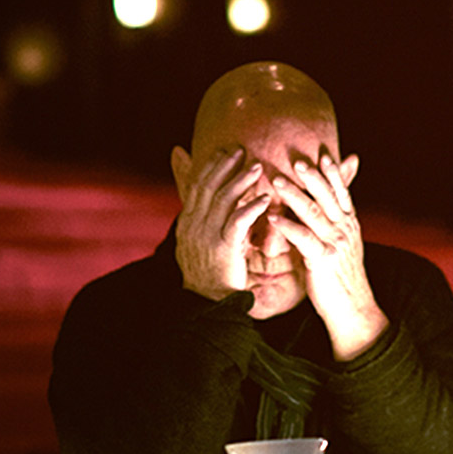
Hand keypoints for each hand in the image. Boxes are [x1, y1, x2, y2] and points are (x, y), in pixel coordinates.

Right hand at [174, 147, 271, 301]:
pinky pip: (237, 222)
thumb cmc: (210, 272)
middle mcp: (192, 227)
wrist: (210, 304)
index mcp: (187, 223)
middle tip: (241, 149)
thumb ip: (204, 217)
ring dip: (241, 181)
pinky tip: (265, 198)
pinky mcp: (223, 250)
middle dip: (224, 166)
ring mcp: (206, 237)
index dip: (210, 166)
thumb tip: (208, 203)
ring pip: (222, 201)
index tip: (225, 150)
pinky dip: (251, 207)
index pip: (195, 186)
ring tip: (257, 167)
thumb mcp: (200, 241)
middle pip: (207, 187)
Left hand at [269, 154, 388, 359]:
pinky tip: (273, 217)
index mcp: (350, 223)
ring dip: (294, 195)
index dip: (332, 173)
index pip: (341, 192)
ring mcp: (335, 244)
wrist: (352, 307)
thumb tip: (331, 207)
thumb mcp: (343, 242)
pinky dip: (288, 226)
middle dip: (312, 176)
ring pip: (313, 212)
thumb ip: (336, 219)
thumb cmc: (341, 274)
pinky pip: (303, 239)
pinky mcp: (322, 260)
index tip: (321, 154)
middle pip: (327, 196)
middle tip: (297, 159)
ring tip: (277, 180)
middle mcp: (345, 229)